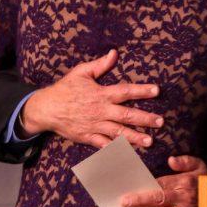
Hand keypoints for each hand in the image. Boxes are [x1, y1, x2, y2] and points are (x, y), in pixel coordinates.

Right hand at [21, 49, 162, 147]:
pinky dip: (116, 150)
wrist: (45, 109)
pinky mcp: (88, 137)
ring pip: (118, 133)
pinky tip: (129, 153)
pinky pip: (104, 145)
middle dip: (145, 119)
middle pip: (126, 115)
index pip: (125, 91)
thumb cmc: (65, 89)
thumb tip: (114, 53)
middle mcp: (101, 111)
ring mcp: (95, 126)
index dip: (141, 91)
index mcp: (101, 94)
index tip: (156, 91)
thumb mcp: (81, 73)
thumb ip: (100, 65)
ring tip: (150, 141)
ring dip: (135, 137)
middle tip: (161, 122)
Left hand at [121, 155, 206, 206]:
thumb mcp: (200, 166)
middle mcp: (184, 197)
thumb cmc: (206, 184)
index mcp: (184, 182)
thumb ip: (186, 161)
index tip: (129, 190)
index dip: (144, 187)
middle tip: (126, 204)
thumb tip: (170, 160)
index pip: (160, 183)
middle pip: (159, 198)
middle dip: (141, 201)